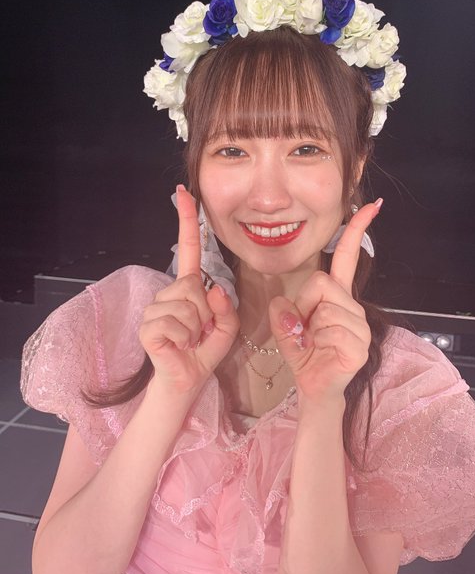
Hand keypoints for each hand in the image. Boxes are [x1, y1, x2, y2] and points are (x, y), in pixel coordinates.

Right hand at [139, 185, 239, 393]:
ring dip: (196, 327)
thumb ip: (226, 306)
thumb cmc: (204, 351)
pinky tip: (179, 345)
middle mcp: (168, 293)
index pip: (190, 249)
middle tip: (201, 331)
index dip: (187, 221)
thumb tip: (213, 289)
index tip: (185, 193)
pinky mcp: (148, 326)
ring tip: (190, 340)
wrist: (186, 380)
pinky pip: (175, 323)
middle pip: (194, 285)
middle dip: (206, 312)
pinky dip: (185, 338)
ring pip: (187, 305)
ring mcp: (155, 308)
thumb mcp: (227, 327)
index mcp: (188, 288)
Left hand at [268, 200, 381, 404]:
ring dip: (310, 326)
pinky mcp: (360, 346)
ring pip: (326, 307)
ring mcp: (361, 327)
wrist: (314, 389)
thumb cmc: (304, 354)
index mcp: (338, 297)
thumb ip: (282, 311)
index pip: (347, 259)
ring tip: (314, 342)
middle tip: (304, 328)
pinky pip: (331, 330)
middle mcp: (353, 307)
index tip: (372, 205)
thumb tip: (284, 304)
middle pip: (322, 282)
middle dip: (304, 303)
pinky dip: (317, 341)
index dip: (356, 231)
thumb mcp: (284, 327)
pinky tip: (322, 351)